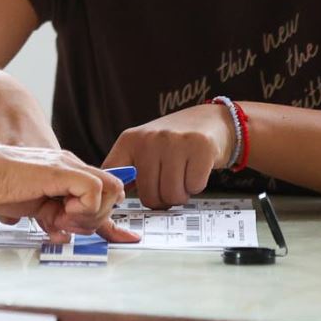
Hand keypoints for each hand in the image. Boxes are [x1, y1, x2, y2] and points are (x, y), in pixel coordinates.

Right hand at [0, 82, 138, 242]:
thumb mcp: (34, 207)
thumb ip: (52, 218)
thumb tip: (64, 235)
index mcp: (67, 173)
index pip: (104, 192)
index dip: (104, 215)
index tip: (100, 233)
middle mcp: (72, 166)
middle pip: (113, 193)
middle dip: (96, 218)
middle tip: (68, 225)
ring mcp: (69, 167)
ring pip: (111, 191)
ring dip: (90, 214)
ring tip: (62, 219)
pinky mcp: (63, 171)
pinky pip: (94, 192)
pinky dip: (82, 209)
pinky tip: (59, 212)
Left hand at [103, 104, 232, 209]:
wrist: (207, 120)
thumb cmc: (172, 143)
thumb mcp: (143, 149)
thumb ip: (129, 172)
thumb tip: (117, 199)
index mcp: (129, 140)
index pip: (113, 175)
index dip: (118, 195)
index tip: (128, 199)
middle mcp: (150, 138)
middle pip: (149, 195)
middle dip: (162, 200)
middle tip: (168, 187)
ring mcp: (175, 141)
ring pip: (172, 195)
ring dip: (181, 195)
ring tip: (182, 179)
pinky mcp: (200, 146)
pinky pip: (194, 186)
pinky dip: (197, 186)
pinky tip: (195, 170)